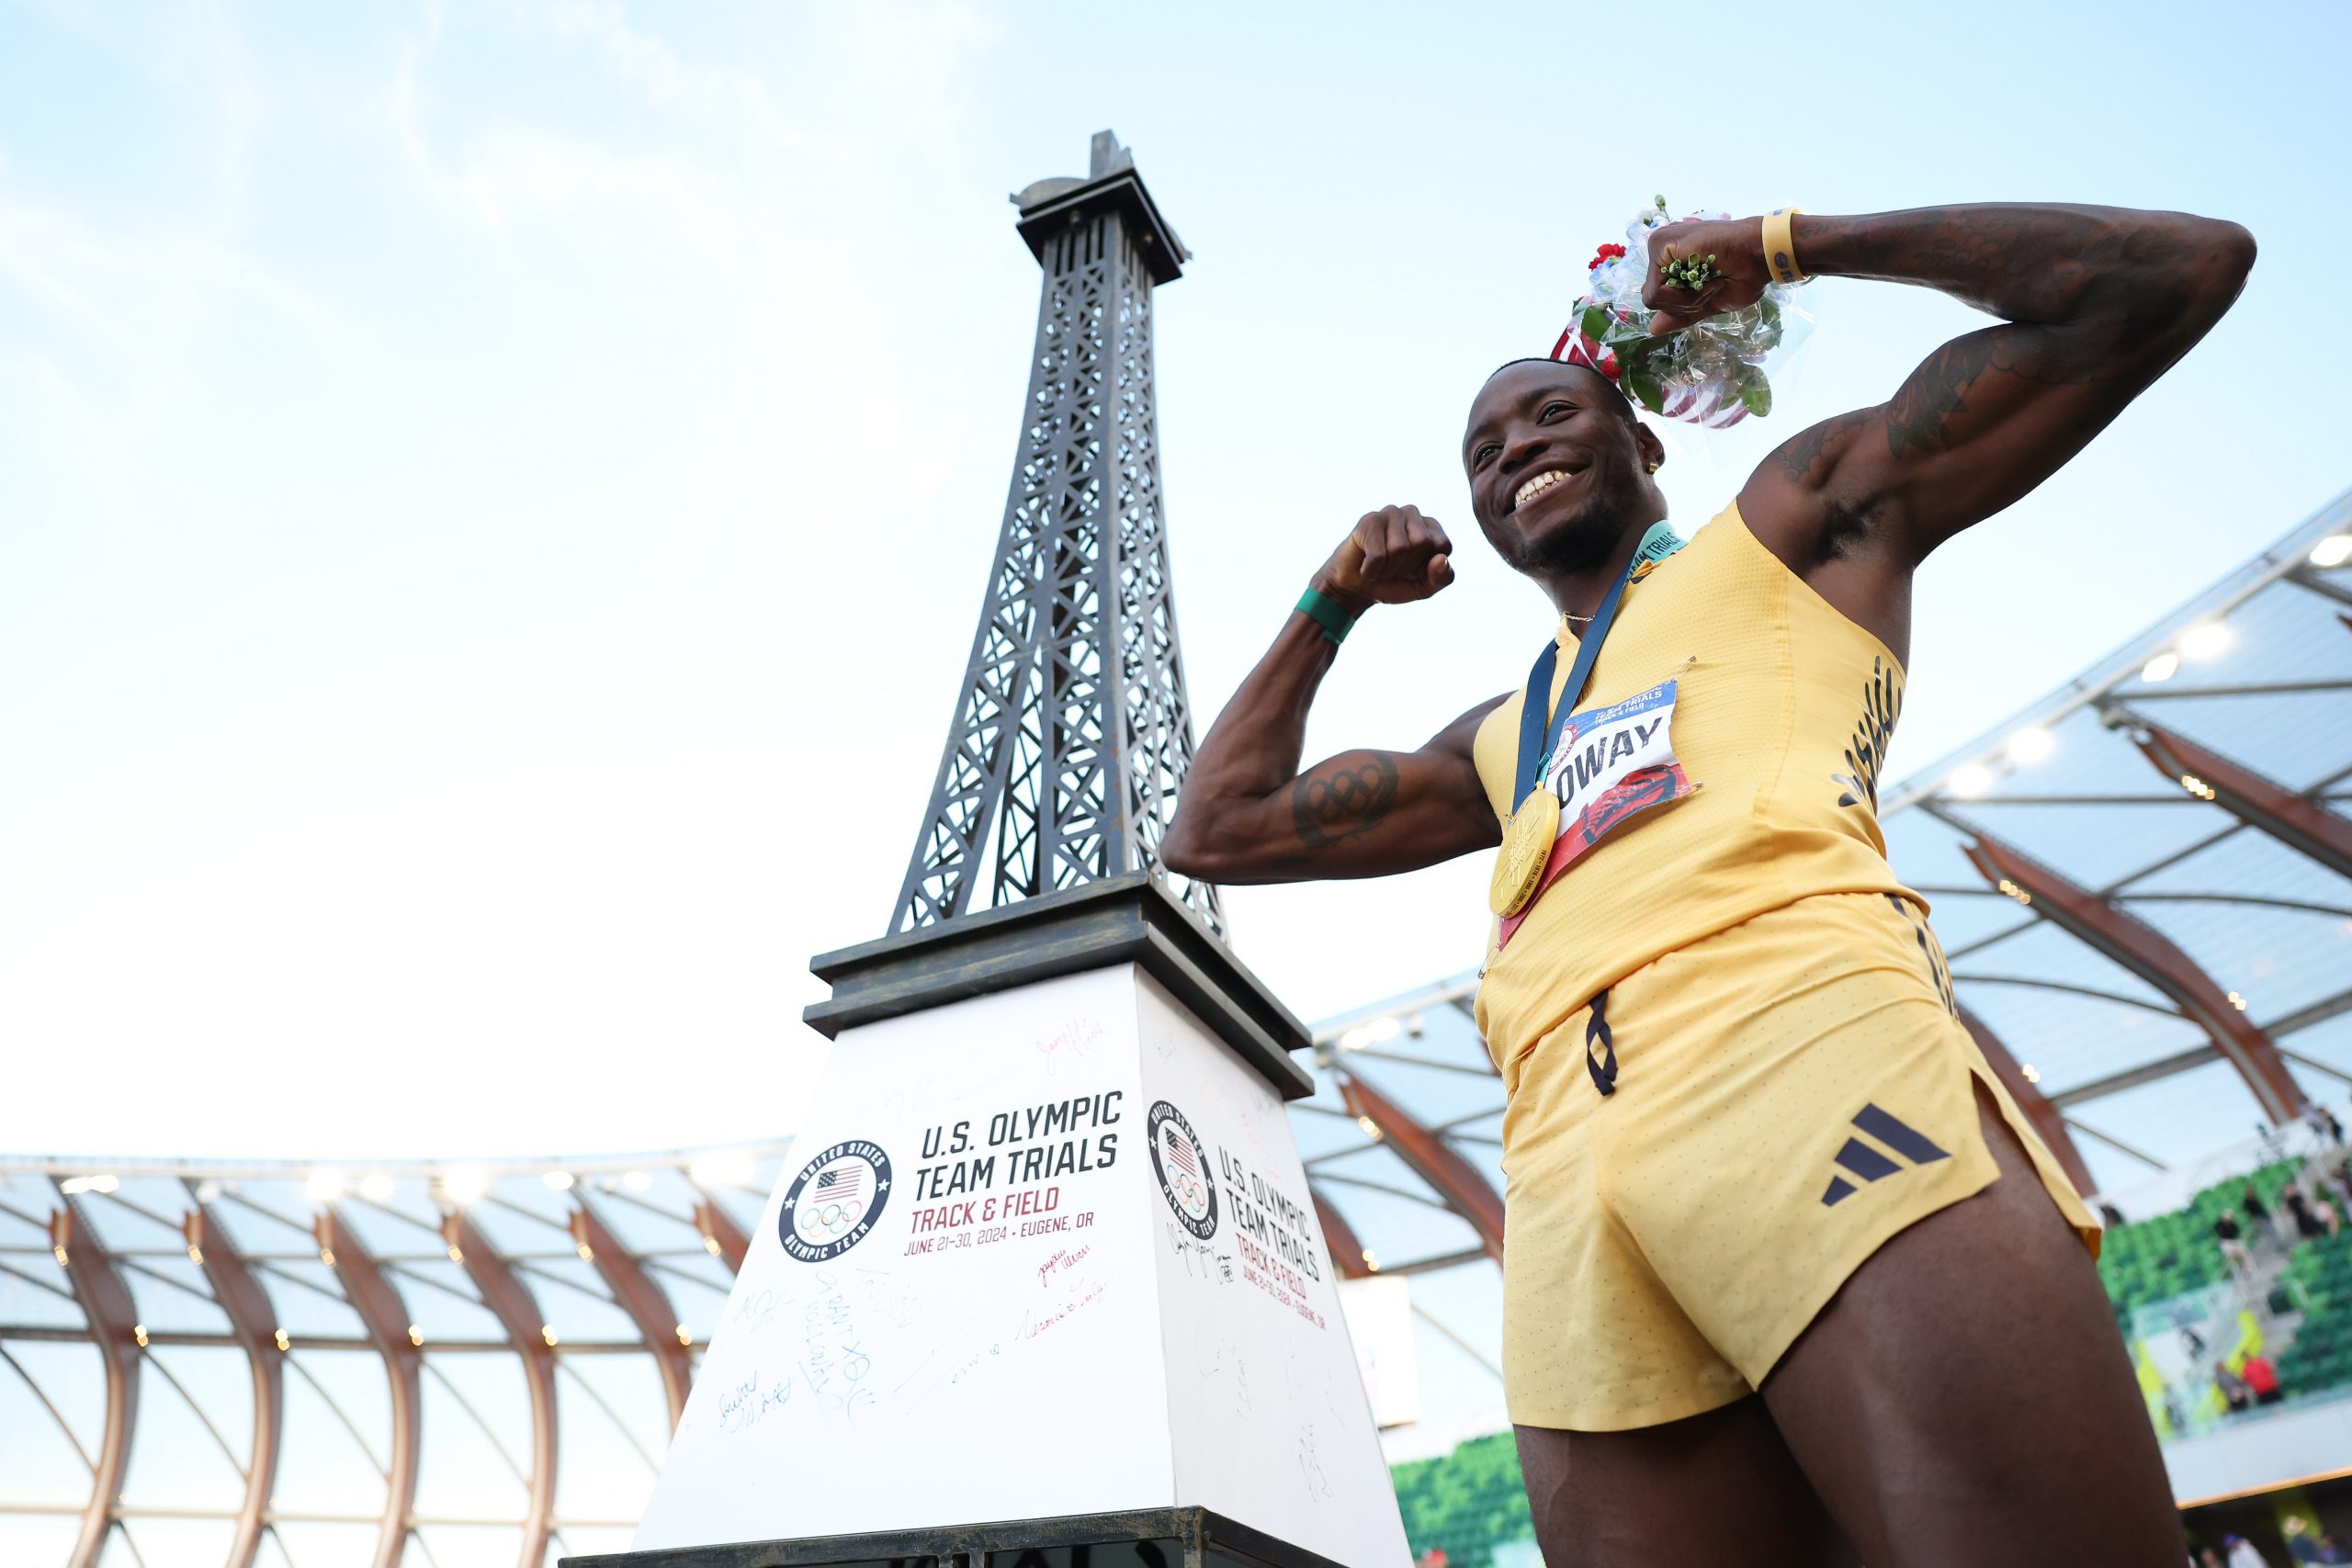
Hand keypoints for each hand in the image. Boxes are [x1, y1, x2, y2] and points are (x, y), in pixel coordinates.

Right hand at [1312, 505, 1454, 611]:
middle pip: (1422, 543)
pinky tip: (1366, 566)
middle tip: (1393, 568)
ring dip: (1388, 570)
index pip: (1443, 546)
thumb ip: (1442, 578)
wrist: (1354, 589)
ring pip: (1399, 548)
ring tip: (1380, 566)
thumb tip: (1441, 560)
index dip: (1426, 567)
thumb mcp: (1424, 588)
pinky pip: (1378, 554)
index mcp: (1431, 527)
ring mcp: (1390, 513)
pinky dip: (1372, 571)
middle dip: (1407, 567)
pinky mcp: (1369, 520)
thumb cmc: (1392, 583)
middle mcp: (1412, 513)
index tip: (1412, 570)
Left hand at [1643, 216, 1769, 334]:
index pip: (1659, 299)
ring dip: (1687, 300)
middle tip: (1712, 284)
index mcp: (1671, 262)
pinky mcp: (1660, 244)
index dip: (1686, 305)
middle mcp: (1661, 251)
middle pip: (1653, 300)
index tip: (1712, 287)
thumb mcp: (1708, 302)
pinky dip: (1685, 295)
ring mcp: (1658, 245)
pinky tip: (1706, 278)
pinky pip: (1658, 292)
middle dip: (1685, 304)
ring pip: (1653, 298)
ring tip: (1710, 279)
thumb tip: (1653, 329)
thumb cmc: (1743, 275)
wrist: (1761, 254)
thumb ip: (1681, 314)